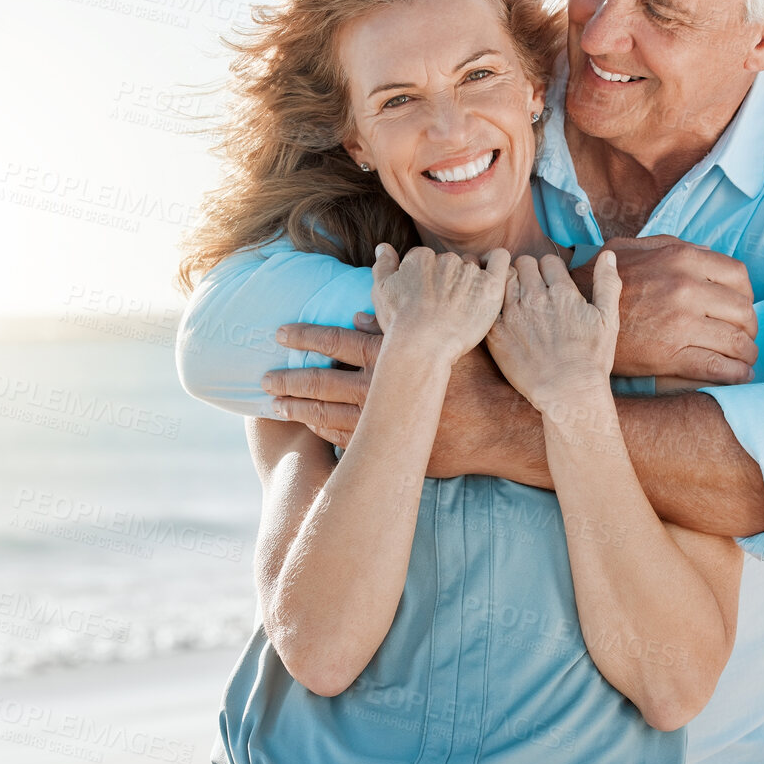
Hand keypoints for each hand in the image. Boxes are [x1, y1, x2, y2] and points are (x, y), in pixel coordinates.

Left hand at [268, 315, 529, 478]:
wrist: (500, 426)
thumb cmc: (476, 375)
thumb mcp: (444, 340)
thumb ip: (399, 326)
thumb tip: (357, 315)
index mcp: (394, 358)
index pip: (339, 344)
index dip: (307, 337)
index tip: (280, 333)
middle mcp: (384, 391)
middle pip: (325, 383)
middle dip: (291, 379)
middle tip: (263, 378)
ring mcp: (386, 423)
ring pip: (330, 415)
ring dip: (300, 409)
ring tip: (275, 405)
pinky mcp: (393, 448)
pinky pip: (348, 441)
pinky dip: (325, 432)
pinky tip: (309, 426)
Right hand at [370, 242, 508, 362]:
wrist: (422, 346)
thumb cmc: (400, 323)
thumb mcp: (381, 291)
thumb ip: (383, 265)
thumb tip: (383, 247)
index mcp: (420, 257)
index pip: (427, 260)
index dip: (428, 279)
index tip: (428, 299)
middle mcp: (446, 259)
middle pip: (451, 263)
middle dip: (449, 280)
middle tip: (446, 307)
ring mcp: (469, 271)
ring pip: (473, 265)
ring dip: (470, 279)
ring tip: (464, 306)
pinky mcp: (491, 285)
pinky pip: (501, 259)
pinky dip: (497, 264)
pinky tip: (489, 282)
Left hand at [487, 251, 619, 408]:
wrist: (567, 392)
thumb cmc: (591, 358)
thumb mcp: (608, 319)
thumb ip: (607, 283)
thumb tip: (608, 254)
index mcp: (561, 291)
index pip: (548, 261)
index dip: (551, 270)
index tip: (552, 283)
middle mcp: (535, 298)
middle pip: (523, 265)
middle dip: (529, 272)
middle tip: (534, 290)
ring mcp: (513, 315)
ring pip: (504, 280)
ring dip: (511, 285)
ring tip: (519, 301)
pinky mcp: (496, 333)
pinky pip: (489, 305)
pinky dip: (494, 305)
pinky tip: (504, 316)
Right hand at [569, 235, 756, 382]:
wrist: (574, 319)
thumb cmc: (602, 284)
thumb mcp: (632, 249)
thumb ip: (671, 245)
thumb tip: (704, 251)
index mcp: (682, 259)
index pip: (738, 276)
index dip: (746, 295)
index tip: (740, 307)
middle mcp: (686, 288)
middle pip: (743, 311)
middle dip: (749, 327)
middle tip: (744, 336)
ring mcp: (681, 323)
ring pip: (736, 341)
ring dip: (747, 353)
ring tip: (745, 358)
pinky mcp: (673, 356)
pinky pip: (719, 367)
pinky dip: (736, 374)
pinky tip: (739, 375)